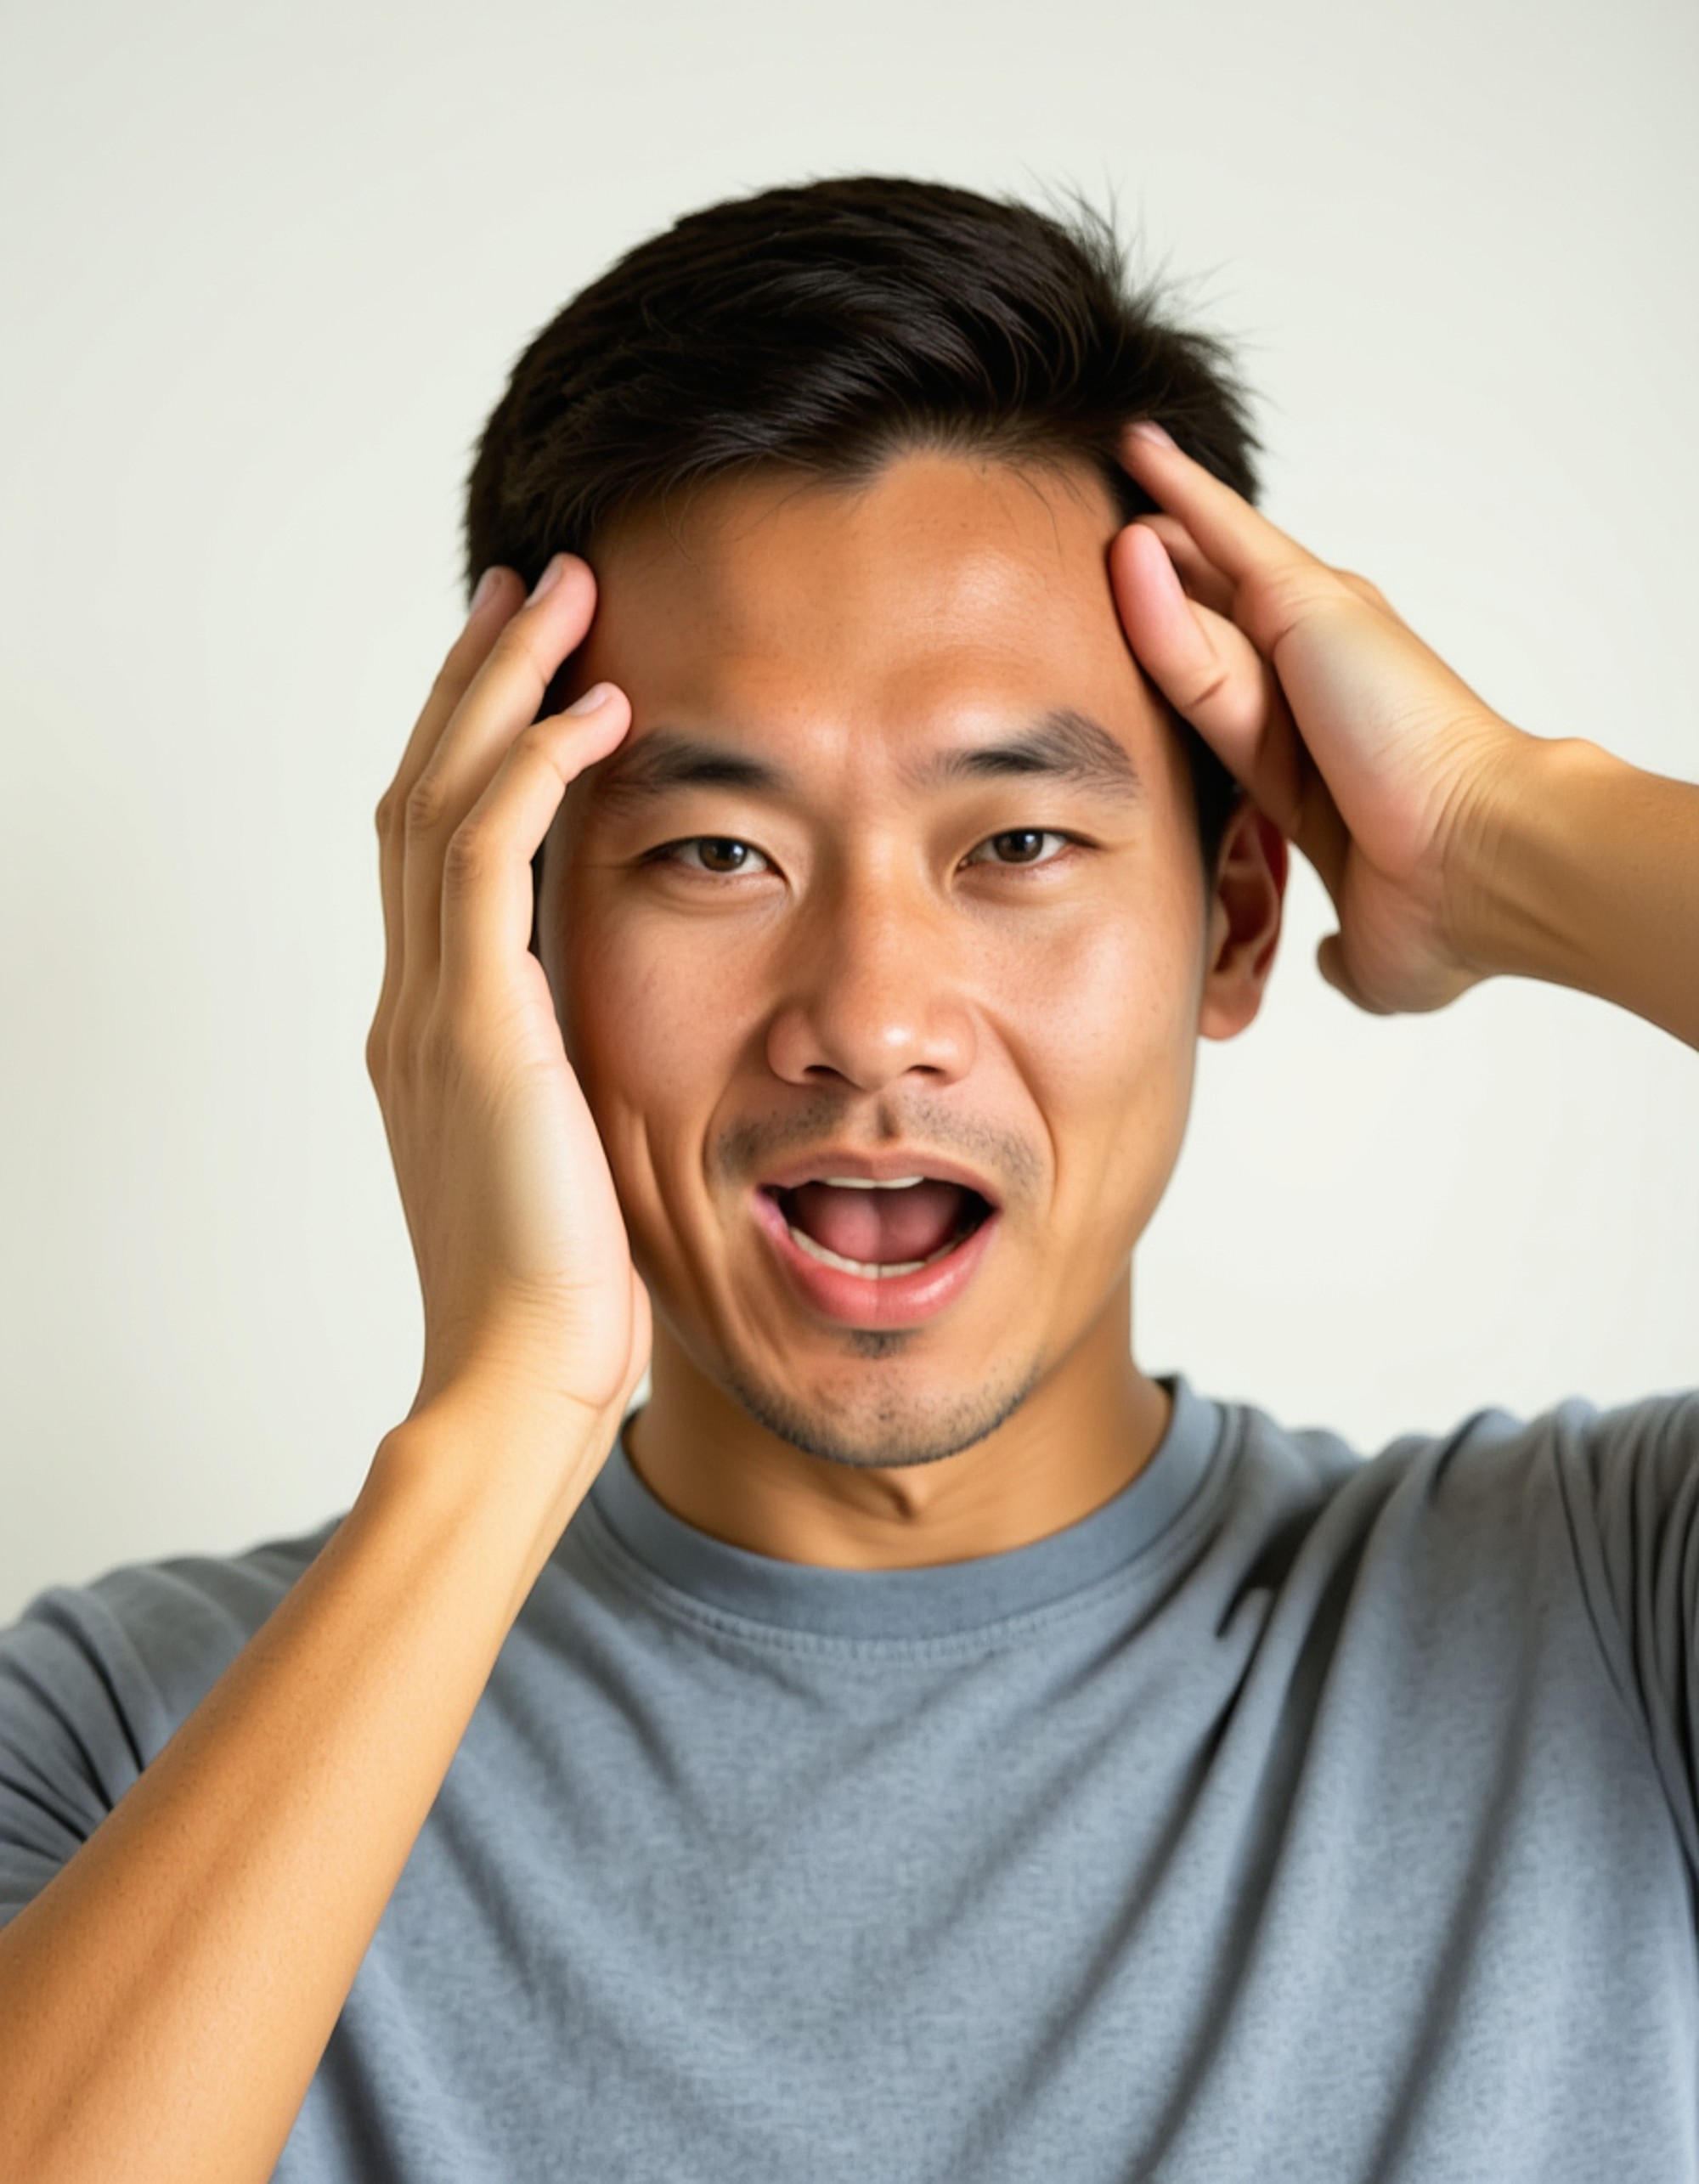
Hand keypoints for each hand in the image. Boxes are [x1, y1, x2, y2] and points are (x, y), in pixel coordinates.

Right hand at [367, 556, 650, 1428]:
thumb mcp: (568, 1149)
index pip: (438, 848)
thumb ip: (573, 1070)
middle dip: (472, 680)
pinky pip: (492, 859)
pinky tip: (595, 708)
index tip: (520, 666)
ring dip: (499, 686)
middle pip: (422, 793)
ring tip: (555, 594)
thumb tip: (623, 1034)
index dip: (469, 743)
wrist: (521, 1375)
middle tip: (522, 583)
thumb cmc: (564, 1288)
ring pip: (443, 798)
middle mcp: (420, 1001)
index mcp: (439, 1027)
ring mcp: (437, 1010)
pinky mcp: (482, 1029)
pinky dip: (532, 770)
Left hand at [1110, 423, 1532, 1013]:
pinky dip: (1182, 492)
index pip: (1217, 704)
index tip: (1135, 645)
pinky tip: (1138, 454)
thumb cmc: (1446, 912)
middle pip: (1207, 624)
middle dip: (1161, 584)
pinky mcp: (1310, 604)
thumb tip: (1323, 963)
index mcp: (1309, 763)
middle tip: (1102, 541)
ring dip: (1159, 534)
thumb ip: (1335, 950)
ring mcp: (1313, 639)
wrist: (1485, 868)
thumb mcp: (1365, 947)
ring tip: (1106, 479)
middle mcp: (1314, 687)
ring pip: (1205, 577)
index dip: (1175, 670)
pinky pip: (1224, 537)